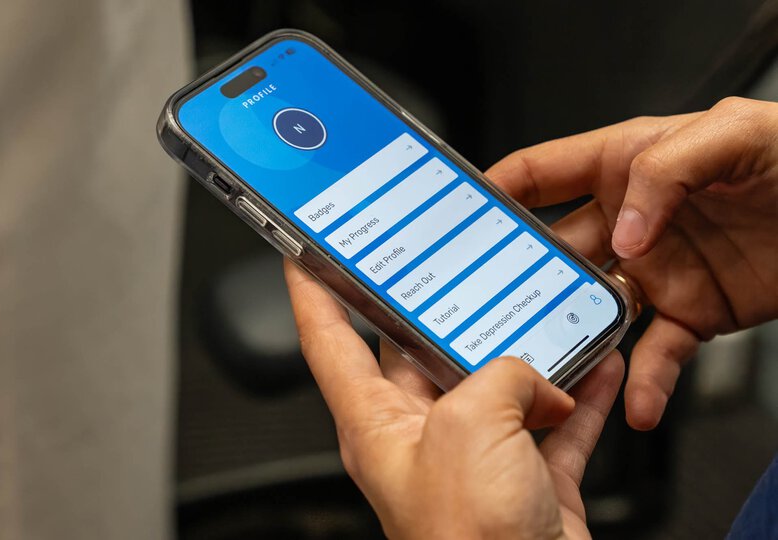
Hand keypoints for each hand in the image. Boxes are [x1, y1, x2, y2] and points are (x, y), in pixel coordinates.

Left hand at [285, 261, 624, 539]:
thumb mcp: (468, 427)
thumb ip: (499, 377)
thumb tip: (536, 378)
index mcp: (377, 424)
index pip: (328, 340)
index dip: (311, 292)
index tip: (304, 252)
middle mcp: (422, 436)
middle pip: (425, 351)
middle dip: (448, 311)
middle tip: (462, 262)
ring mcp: (476, 457)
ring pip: (500, 385)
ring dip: (532, 353)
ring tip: (553, 310)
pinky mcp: (526, 478)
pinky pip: (555, 422)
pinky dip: (579, 395)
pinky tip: (601, 365)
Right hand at [486, 96, 777, 429]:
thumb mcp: (731, 133)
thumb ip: (665, 172)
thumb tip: (622, 234)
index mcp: (623, 166)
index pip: (538, 174)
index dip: (493, 193)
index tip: (458, 219)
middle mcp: (628, 221)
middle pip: (552, 251)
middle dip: (518, 277)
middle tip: (487, 304)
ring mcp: (654, 270)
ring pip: (592, 309)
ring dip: (569, 337)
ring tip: (547, 363)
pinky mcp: (691, 312)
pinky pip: (657, 354)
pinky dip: (645, 384)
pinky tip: (637, 407)